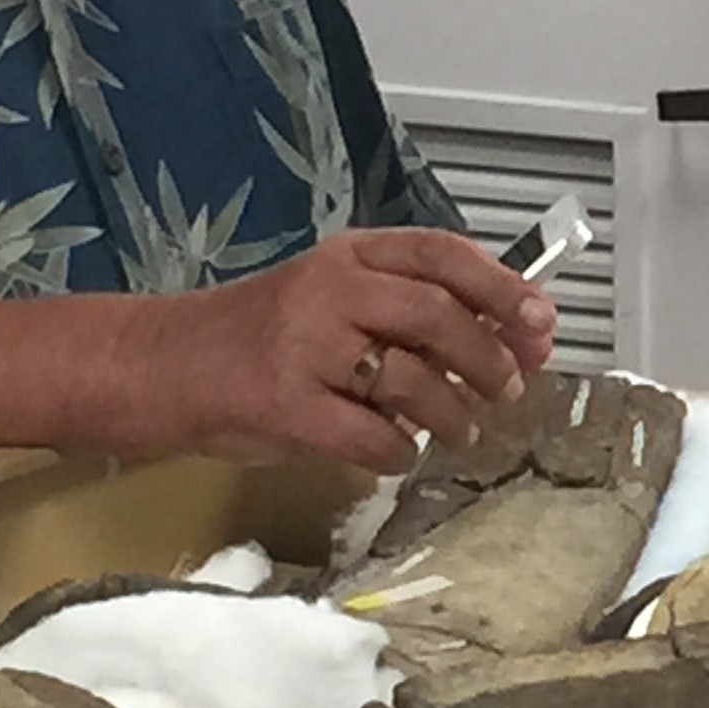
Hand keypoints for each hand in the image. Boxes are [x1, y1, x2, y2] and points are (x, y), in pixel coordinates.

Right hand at [147, 228, 559, 471]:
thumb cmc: (265, 338)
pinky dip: (396, 453)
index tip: (541, 322)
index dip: (501, 286)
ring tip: (460, 431)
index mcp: (350, 256)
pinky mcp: (284, 404)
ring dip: (451, 413)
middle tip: (509, 388)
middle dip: (488, 357)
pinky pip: (369, 435)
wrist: (167, 366)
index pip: (441, 253)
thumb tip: (513, 338)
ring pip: (409, 378)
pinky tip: (396, 454)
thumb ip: (412, 312)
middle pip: (436, 314)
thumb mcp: (337, 301)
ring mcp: (304, 347)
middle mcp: (329, 290)